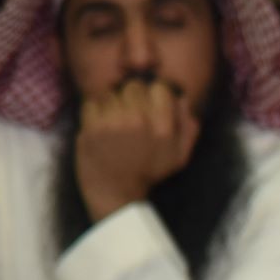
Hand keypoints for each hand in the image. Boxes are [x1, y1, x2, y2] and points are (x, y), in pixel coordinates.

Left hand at [73, 78, 200, 221]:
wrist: (115, 193)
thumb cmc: (148, 173)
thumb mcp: (179, 157)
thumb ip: (188, 128)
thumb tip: (184, 99)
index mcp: (163, 128)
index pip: (159, 88)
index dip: (153, 95)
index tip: (149, 107)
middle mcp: (139, 121)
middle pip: (133, 86)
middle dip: (131, 98)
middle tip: (128, 115)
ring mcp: (113, 123)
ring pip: (111, 93)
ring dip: (111, 105)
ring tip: (113, 123)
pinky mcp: (91, 127)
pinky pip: (91, 103)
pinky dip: (93, 112)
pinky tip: (99, 127)